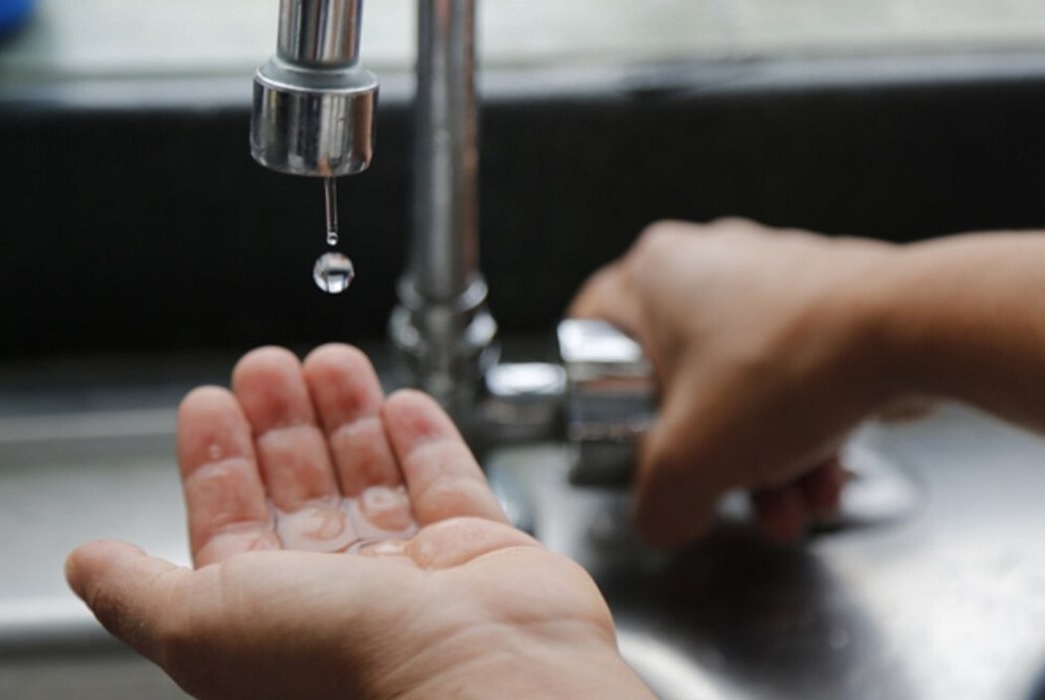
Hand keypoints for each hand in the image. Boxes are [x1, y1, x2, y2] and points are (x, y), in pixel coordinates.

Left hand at [66, 344, 652, 699]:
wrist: (480, 676)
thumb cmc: (343, 662)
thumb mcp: (200, 624)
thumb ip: (139, 591)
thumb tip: (88, 565)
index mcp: (271, 617)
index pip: (232, 521)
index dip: (217, 458)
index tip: (212, 400)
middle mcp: (343, 595)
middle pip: (302, 488)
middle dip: (281, 422)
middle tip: (269, 366)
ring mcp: (417, 571)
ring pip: (373, 476)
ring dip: (348, 415)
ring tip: (331, 360)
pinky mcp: (482, 549)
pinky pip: (447, 480)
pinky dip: (424, 439)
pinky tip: (403, 402)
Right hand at [570, 219, 898, 547]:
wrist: (914, 331)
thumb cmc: (785, 368)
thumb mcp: (688, 464)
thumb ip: (655, 506)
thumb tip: (665, 519)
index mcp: (654, 274)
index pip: (592, 333)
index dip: (600, 395)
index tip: (622, 433)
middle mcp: (709, 261)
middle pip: (677, 380)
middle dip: (710, 457)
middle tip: (724, 494)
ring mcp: (770, 276)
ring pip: (741, 386)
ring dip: (763, 460)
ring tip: (791, 507)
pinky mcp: (824, 299)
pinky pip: (792, 375)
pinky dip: (803, 430)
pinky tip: (825, 479)